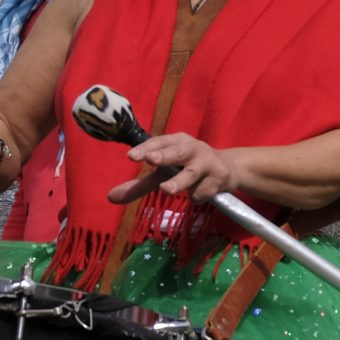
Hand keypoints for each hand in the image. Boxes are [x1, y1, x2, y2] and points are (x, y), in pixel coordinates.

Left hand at [107, 131, 237, 204]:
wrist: (229, 170)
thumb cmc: (189, 168)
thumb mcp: (164, 173)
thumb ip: (139, 185)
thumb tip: (110, 198)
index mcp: (176, 141)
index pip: (159, 142)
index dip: (146, 148)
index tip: (131, 156)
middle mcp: (192, 148)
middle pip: (177, 152)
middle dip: (164, 155)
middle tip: (151, 159)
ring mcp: (207, 162)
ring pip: (191, 173)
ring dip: (179, 181)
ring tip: (167, 189)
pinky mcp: (219, 177)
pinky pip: (201, 192)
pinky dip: (196, 198)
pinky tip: (200, 194)